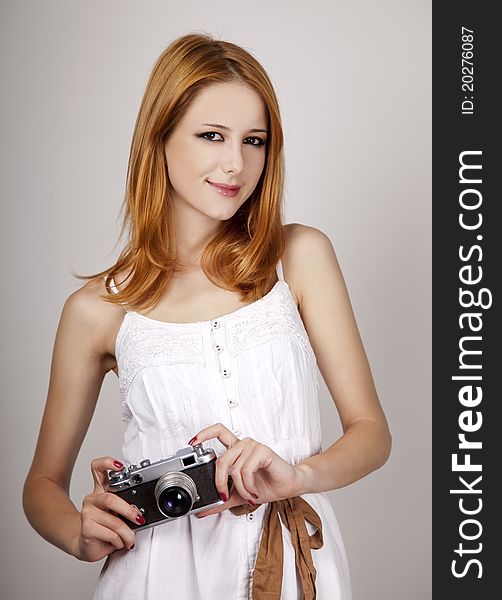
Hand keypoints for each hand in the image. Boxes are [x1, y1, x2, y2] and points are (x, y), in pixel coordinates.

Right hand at [71, 457, 144, 561]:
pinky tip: (117, 543)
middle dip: (129, 511)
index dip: (107, 463)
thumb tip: (140, 511)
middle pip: (110, 499)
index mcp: (101, 490)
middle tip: (139, 519)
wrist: (89, 546)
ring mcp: (87, 512)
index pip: (98, 469)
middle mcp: (92, 498)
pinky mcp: (86, 528)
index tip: (119, 465)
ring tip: (129, 539)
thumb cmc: (106, 528)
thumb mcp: (118, 513)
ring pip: (114, 521)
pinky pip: (110, 533)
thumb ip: (126, 506)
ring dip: (127, 533)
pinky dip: (119, 541)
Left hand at [188, 423, 303, 517]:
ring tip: (249, 495)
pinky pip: (246, 471)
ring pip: (234, 469)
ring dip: (241, 489)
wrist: (287, 487)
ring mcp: (252, 446)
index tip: (192, 442)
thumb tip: (202, 510)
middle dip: (219, 482)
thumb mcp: (238, 495)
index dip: (204, 433)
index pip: (218, 431)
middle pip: (221, 459)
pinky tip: (255, 492)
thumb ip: (220, 501)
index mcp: (236, 450)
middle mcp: (242, 445)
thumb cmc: (266, 484)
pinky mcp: (262, 451)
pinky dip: (248, 487)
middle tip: (224, 495)